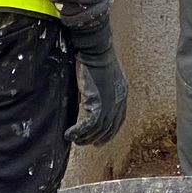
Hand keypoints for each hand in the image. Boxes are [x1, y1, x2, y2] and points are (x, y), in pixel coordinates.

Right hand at [65, 17, 128, 144]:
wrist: (96, 48)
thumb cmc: (97, 54)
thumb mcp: (104, 73)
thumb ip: (101, 87)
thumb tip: (91, 95)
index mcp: (122, 92)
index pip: (119, 119)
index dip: (110, 132)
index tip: (101, 140)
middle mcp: (119, 100)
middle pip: (110, 127)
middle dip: (98, 138)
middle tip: (86, 144)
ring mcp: (110, 103)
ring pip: (98, 129)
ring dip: (86, 138)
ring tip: (75, 140)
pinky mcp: (98, 103)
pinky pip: (88, 125)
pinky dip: (78, 132)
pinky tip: (69, 134)